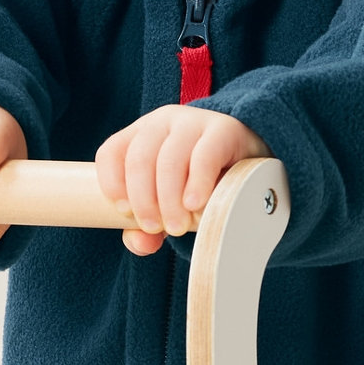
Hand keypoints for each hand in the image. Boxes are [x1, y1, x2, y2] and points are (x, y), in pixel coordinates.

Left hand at [96, 106, 268, 255]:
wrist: (251, 164)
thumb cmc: (200, 185)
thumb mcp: (169, 202)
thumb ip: (148, 226)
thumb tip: (139, 243)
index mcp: (141, 134)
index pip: (112, 152)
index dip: (112, 183)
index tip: (125, 212)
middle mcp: (163, 121)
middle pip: (139, 159)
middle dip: (143, 200)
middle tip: (156, 228)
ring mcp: (193, 122)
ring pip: (169, 160)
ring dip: (168, 199)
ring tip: (178, 225)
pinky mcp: (224, 130)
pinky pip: (204, 156)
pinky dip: (196, 184)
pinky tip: (195, 205)